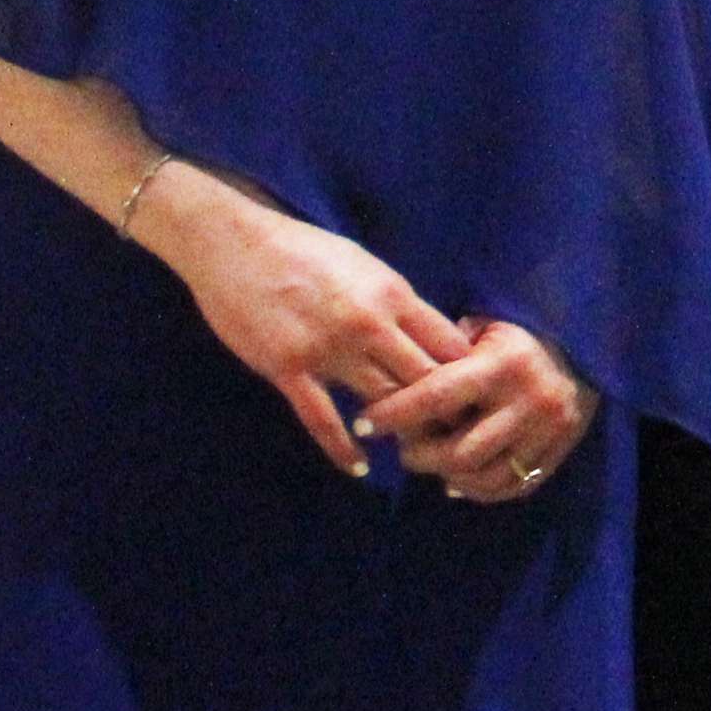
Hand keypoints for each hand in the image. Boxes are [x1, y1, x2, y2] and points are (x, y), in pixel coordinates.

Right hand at [131, 165, 464, 477]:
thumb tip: (432, 334)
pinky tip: (358, 467)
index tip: (475, 398)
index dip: (469, 376)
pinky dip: (344, 449)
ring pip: (382, 403)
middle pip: (425, 381)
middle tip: (454, 435)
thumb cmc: (304, 250)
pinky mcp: (288, 368)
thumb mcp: (366, 266)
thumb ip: (398, 304)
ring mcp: (328, 349)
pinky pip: (323, 420)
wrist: (234, 243)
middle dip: (444, 411)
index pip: (450, 346)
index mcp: (394, 294)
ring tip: (413, 451)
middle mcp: (369, 324)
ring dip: (399, 430)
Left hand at [360, 318, 598, 503]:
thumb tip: (392, 379)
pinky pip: (510, 487)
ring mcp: (548, 432)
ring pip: (483, 477)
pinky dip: (477, 490)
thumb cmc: (519, 336)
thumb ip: (443, 352)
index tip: (365, 423)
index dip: (395, 413)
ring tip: (431, 462)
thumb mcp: (483, 328)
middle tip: (402, 448)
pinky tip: (459, 480)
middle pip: (459, 451)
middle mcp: (529, 401)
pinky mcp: (560, 452)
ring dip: (446, 476)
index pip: (438, 395)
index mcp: (504, 364)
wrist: (587, 351)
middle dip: (419, 455)